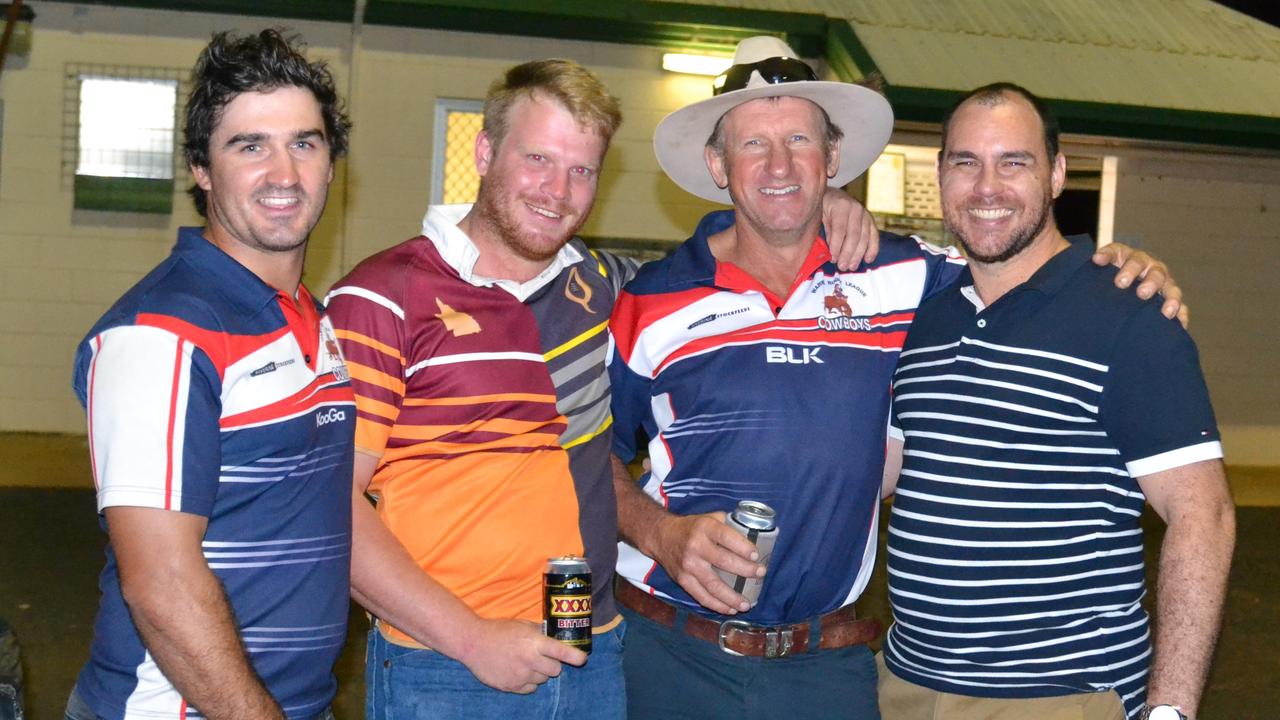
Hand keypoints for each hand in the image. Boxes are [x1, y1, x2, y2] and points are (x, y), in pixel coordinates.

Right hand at [456, 618, 586, 693]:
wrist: (472, 643)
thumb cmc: (498, 630)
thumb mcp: (521, 625)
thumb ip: (539, 632)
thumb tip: (555, 637)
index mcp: (533, 642)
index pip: (560, 651)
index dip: (575, 656)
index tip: (582, 659)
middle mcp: (529, 659)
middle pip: (555, 670)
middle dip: (552, 664)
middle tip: (542, 657)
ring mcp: (520, 675)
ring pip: (543, 680)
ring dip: (540, 673)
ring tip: (526, 662)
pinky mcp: (511, 686)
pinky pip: (531, 688)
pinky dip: (528, 681)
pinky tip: (518, 671)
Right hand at [652, 511, 763, 613]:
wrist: (662, 536)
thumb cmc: (692, 527)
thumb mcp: (708, 518)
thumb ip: (728, 524)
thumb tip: (753, 533)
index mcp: (705, 528)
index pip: (726, 537)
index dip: (742, 547)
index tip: (756, 556)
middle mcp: (696, 546)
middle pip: (723, 561)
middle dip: (745, 570)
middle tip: (760, 574)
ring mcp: (689, 565)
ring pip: (713, 585)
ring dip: (731, 597)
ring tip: (747, 604)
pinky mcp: (683, 580)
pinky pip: (701, 596)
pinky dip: (717, 605)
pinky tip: (730, 609)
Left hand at [822, 187, 879, 270]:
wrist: (833, 196)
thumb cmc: (823, 208)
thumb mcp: (820, 216)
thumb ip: (826, 231)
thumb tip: (831, 252)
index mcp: (841, 205)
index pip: (840, 228)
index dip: (837, 245)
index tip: (833, 259)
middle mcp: (856, 208)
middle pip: (854, 235)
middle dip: (848, 253)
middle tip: (842, 267)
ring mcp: (865, 214)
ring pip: (864, 237)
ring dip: (858, 254)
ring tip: (851, 267)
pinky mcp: (871, 220)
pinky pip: (874, 236)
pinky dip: (872, 249)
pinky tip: (868, 260)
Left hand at [1093, 244, 1187, 326]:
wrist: (1123, 279)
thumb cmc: (1116, 269)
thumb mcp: (1111, 259)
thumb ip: (1104, 257)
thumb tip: (1096, 258)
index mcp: (1137, 260)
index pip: (1135, 261)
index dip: (1129, 270)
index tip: (1120, 283)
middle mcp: (1154, 270)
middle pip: (1156, 275)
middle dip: (1150, 284)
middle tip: (1142, 294)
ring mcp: (1165, 285)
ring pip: (1172, 290)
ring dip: (1171, 300)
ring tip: (1166, 312)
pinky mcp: (1171, 300)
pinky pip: (1181, 308)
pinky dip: (1181, 316)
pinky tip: (1180, 325)